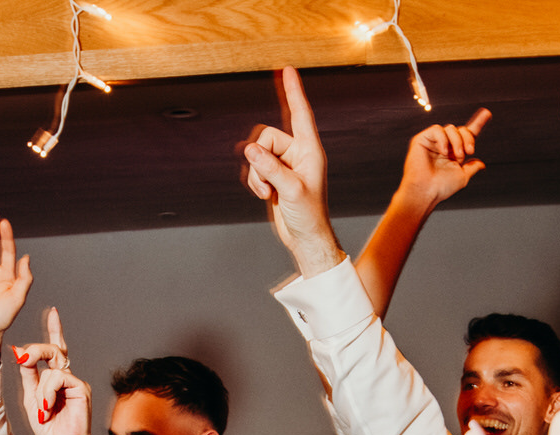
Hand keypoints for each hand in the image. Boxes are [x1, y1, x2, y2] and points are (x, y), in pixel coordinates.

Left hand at [15, 308, 98, 434]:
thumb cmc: (49, 428)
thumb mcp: (31, 397)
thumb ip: (28, 374)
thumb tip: (19, 351)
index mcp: (55, 379)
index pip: (56, 350)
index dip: (55, 330)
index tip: (53, 312)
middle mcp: (67, 377)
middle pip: (54, 351)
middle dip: (37, 350)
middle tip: (23, 357)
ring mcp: (76, 382)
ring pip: (52, 367)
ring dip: (41, 390)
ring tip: (41, 411)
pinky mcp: (81, 389)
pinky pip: (59, 378)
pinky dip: (48, 394)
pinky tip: (47, 409)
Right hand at [242, 68, 343, 275]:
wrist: (305, 237)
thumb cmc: (309, 215)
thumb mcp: (290, 190)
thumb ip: (270, 168)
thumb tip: (249, 149)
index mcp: (310, 151)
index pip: (300, 114)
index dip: (293, 92)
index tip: (288, 70)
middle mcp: (297, 153)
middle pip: (266, 137)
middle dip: (259, 159)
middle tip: (267, 182)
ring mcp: (284, 165)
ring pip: (256, 154)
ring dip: (255, 174)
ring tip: (268, 193)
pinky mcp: (273, 176)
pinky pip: (253, 168)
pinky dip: (254, 181)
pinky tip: (265, 196)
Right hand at [396, 110, 491, 208]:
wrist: (425, 192)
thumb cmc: (440, 188)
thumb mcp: (462, 177)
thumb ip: (472, 167)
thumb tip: (482, 164)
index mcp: (453, 153)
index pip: (466, 135)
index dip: (477, 124)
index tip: (487, 113)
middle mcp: (444, 145)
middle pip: (461, 130)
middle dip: (468, 139)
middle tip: (469, 152)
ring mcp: (433, 142)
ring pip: (450, 128)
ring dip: (457, 141)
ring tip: (456, 156)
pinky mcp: (422, 140)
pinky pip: (436, 129)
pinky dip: (443, 139)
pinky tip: (443, 152)